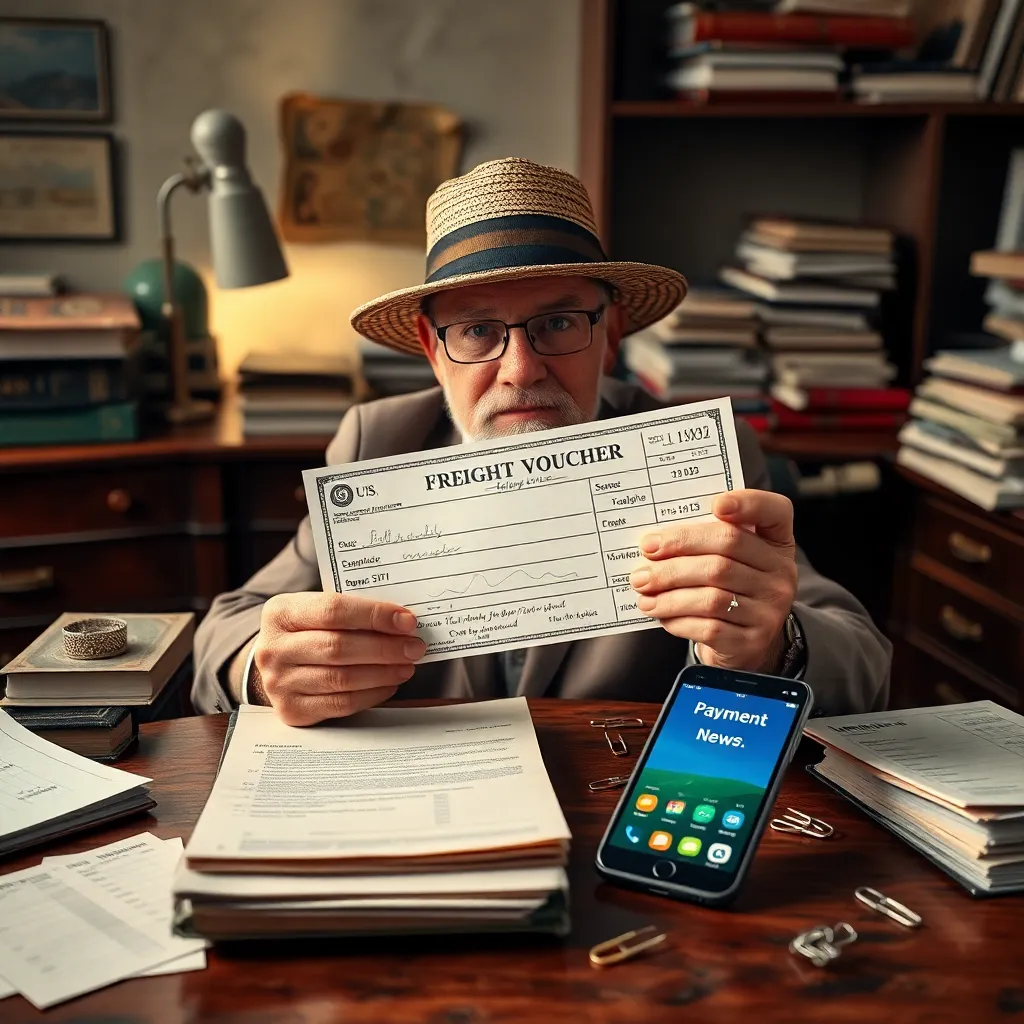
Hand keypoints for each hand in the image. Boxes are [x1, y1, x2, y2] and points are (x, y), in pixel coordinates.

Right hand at [253, 592, 423, 725]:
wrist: (276, 663)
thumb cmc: (307, 631)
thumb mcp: (316, 611)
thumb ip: (351, 612)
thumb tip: (401, 621)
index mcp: (281, 613)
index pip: (333, 610)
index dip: (374, 615)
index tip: (406, 621)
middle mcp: (274, 648)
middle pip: (338, 647)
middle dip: (384, 648)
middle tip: (414, 647)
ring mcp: (279, 683)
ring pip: (342, 679)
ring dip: (383, 672)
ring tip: (406, 665)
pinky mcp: (292, 710)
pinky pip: (341, 704)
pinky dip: (372, 694)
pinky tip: (389, 684)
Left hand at [629, 489, 797, 672]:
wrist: (743, 643)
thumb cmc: (727, 588)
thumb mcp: (730, 559)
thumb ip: (705, 541)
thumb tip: (654, 542)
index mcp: (776, 542)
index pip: (774, 511)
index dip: (748, 503)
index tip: (716, 504)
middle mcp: (781, 573)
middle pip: (726, 550)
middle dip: (678, 550)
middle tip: (645, 557)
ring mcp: (770, 609)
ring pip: (712, 594)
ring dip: (669, 591)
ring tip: (643, 589)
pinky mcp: (752, 641)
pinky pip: (709, 627)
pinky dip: (678, 619)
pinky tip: (660, 613)